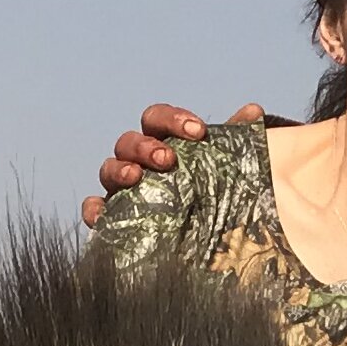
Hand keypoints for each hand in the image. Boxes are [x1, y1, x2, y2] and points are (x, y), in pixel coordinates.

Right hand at [79, 102, 260, 226]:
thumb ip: (236, 139)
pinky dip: (93, 209)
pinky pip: (94, 209)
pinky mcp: (113, 218)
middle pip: (129, 141)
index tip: (198, 131)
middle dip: (146, 146)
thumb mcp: (226, 165)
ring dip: (119, 169)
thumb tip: (253, 111)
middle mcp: (137, 161)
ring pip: (108, 168)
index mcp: (161, 140)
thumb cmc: (211, 190)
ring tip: (135, 178)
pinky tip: (101, 213)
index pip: (157, 119)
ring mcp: (121, 189)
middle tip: (168, 159)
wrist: (208, 234)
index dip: (173, 120)